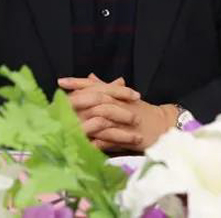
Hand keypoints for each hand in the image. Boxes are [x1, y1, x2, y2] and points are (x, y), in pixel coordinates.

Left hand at [58, 74, 177, 151]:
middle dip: (77, 98)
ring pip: (102, 117)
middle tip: (58, 99)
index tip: (60, 81)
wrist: (162, 126)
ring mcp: (123, 121)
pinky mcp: (129, 137)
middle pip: (96, 97)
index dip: (78, 83)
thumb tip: (90, 76)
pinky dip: (97, 142)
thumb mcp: (122, 96)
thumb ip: (105, 87)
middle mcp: (119, 104)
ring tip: (65, 123)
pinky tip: (84, 144)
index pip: (94, 85)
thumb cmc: (140, 110)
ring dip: (84, 121)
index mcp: (116, 94)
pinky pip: (110, 140)